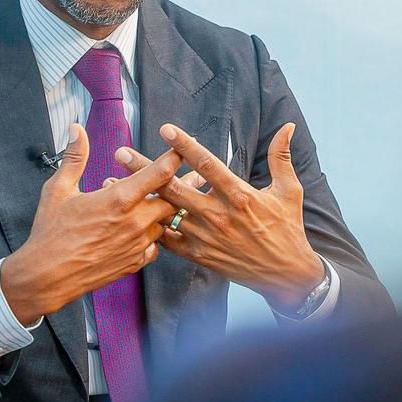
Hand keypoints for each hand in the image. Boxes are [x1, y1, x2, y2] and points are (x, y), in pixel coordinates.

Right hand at [0, 123, 180, 325]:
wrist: (46, 277)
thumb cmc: (50, 232)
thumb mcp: (59, 189)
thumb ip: (75, 157)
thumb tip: (76, 129)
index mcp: (118, 199)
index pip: (158, 173)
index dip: (174, 158)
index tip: (183, 149)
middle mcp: (134, 221)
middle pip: (171, 198)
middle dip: (181, 186)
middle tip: (193, 177)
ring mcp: (137, 244)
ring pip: (164, 222)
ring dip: (161, 211)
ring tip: (156, 202)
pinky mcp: (135, 263)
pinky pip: (157, 246)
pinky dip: (153, 236)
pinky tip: (143, 230)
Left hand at [117, 122, 324, 312]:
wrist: (285, 274)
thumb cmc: (288, 228)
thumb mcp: (289, 190)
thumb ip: (281, 157)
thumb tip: (288, 127)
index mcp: (239, 196)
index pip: (207, 165)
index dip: (185, 147)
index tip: (165, 130)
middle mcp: (218, 215)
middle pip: (174, 188)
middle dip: (145, 170)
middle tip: (121, 153)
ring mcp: (206, 237)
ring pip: (166, 214)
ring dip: (139, 198)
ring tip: (113, 184)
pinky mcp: (200, 255)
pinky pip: (169, 241)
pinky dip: (150, 228)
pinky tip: (131, 216)